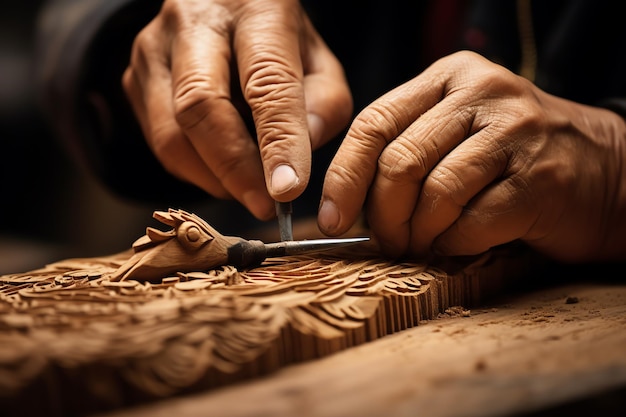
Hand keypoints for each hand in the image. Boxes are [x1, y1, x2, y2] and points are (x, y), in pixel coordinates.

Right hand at [122, 0, 351, 218]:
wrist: (219, 6)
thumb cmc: (277, 39)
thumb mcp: (318, 58)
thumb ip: (325, 104)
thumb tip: (297, 159)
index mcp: (255, 8)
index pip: (266, 81)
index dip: (278, 141)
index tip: (288, 190)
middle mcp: (194, 21)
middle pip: (201, 107)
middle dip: (235, 169)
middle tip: (264, 206)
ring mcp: (153, 49)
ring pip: (171, 134)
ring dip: (213, 178)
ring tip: (248, 190)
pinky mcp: (133, 78)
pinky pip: (160, 142)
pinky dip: (195, 170)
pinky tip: (222, 170)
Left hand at [319, 51, 625, 261]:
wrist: (604, 171)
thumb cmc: (511, 159)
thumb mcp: (457, 130)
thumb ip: (406, 148)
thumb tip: (346, 203)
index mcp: (449, 77)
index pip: (374, 124)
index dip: (344, 177)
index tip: (332, 219)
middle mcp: (482, 94)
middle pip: (399, 163)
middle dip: (382, 216)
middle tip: (387, 242)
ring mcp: (515, 133)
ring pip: (434, 196)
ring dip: (418, 235)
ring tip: (421, 247)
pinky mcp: (539, 179)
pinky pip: (470, 224)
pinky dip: (453, 246)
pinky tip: (457, 246)